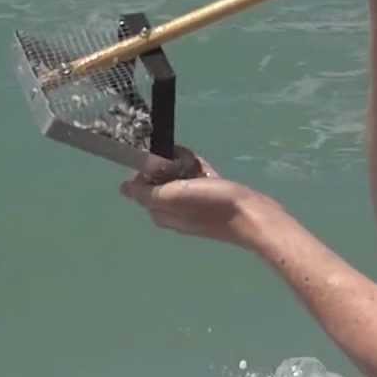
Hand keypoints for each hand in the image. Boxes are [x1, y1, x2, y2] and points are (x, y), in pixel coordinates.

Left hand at [119, 154, 277, 248]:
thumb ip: (147, 193)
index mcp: (162, 213)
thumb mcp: (173, 197)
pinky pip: (199, 180)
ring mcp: (195, 207)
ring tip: (194, 161)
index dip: (147, 171)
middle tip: (180, 160)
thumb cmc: (212, 206)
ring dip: (184, 166)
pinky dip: (199, 170)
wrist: (253, 216)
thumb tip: (123, 189)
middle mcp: (176, 211)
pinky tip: (204, 166)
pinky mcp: (214, 200)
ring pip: (181, 179)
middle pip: (161, 182)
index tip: (159, 159)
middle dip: (167, 166)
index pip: (142, 188)